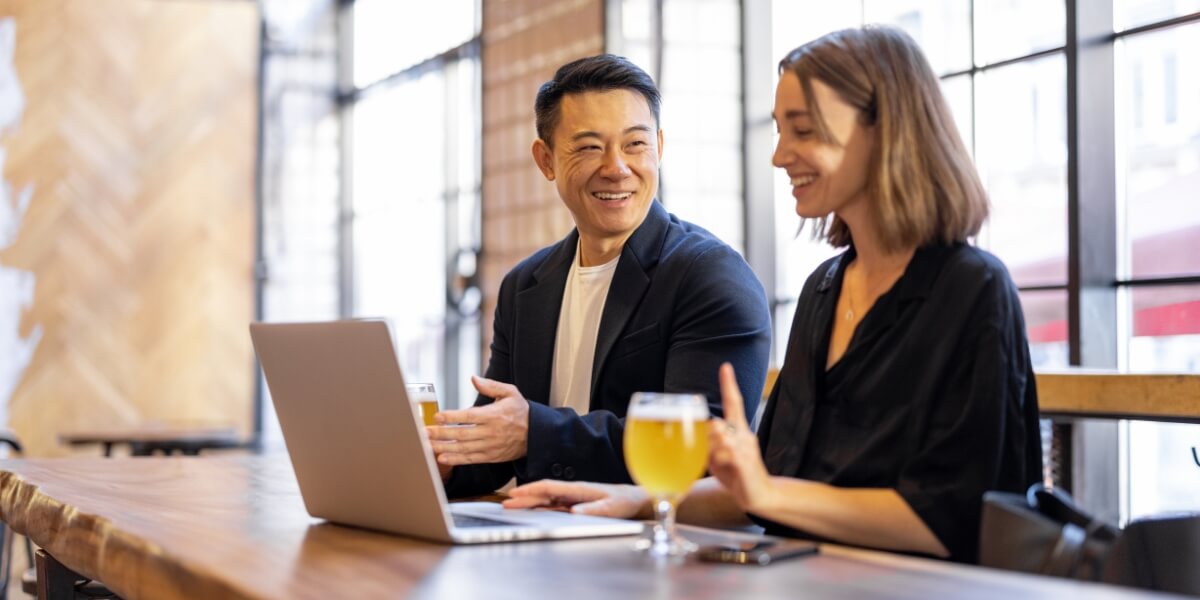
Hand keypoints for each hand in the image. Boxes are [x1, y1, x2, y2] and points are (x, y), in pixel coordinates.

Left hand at [426, 375, 529, 465]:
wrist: (537, 434)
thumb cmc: (521, 411)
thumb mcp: (510, 393)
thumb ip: (491, 386)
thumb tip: (473, 378)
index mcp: (494, 415)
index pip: (469, 416)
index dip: (452, 417)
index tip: (437, 417)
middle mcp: (491, 432)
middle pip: (462, 434)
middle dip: (441, 434)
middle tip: (423, 433)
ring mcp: (491, 446)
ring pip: (463, 448)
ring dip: (444, 447)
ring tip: (427, 446)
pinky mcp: (491, 457)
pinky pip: (471, 459)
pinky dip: (456, 460)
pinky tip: (442, 458)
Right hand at [503, 480, 650, 518]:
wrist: (634, 501)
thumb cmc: (624, 502)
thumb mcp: (612, 507)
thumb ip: (594, 509)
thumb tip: (575, 512)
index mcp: (579, 489)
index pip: (549, 487)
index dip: (531, 489)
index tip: (516, 492)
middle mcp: (572, 492)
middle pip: (543, 493)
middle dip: (524, 497)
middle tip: (505, 503)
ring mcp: (572, 499)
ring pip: (545, 500)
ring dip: (529, 502)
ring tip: (511, 507)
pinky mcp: (574, 506)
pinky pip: (552, 507)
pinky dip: (539, 508)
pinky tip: (530, 512)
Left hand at [708, 363, 776, 513]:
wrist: (759, 495)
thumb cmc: (736, 474)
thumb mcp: (718, 456)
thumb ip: (709, 442)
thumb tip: (702, 431)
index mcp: (739, 431)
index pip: (734, 403)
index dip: (729, 384)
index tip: (725, 367)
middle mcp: (744, 435)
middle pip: (715, 424)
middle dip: (707, 440)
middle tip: (714, 457)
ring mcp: (746, 448)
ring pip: (718, 438)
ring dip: (712, 454)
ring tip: (722, 466)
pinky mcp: (745, 462)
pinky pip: (724, 454)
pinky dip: (719, 463)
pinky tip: (727, 470)